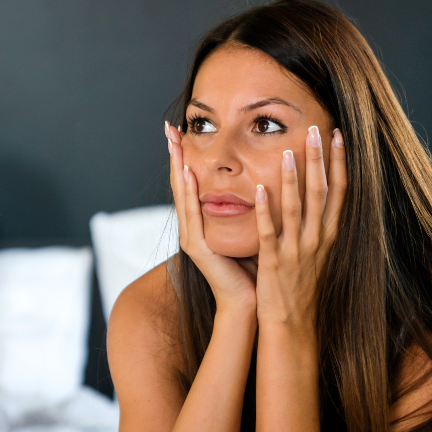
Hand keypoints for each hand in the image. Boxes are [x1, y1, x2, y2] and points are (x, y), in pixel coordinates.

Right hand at [166, 122, 257, 315]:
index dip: (186, 157)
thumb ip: (246, 210)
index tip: (183, 132)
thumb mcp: (248, 231)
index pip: (192, 184)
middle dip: (175, 155)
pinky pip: (192, 214)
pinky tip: (189, 174)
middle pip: (180, 184)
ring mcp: (191, 237)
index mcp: (203, 223)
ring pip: (182, 195)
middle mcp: (192, 228)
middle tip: (169, 129)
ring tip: (174, 144)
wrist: (248, 302)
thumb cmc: (251, 268)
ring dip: (177, 167)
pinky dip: (189, 193)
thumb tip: (261, 182)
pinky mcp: (197, 248)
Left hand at [253, 126, 346, 334]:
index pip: (339, 191)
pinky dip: (265, 211)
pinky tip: (259, 191)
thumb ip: (314, 223)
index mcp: (328, 234)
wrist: (292, 322)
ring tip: (287, 152)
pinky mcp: (275, 263)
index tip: (338, 135)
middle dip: (319, 160)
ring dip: (292, 179)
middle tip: (316, 129)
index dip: (339, 162)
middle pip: (321, 193)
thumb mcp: (315, 250)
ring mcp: (297, 251)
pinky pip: (270, 233)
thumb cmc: (300, 284)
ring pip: (296, 209)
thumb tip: (314, 193)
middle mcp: (317, 239)